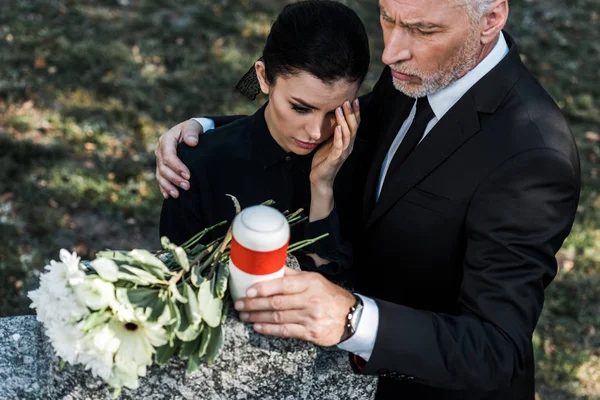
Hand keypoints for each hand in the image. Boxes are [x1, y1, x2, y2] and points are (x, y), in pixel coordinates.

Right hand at [155, 119, 202, 198]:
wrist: (190, 133)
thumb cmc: (193, 130)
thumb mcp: (194, 126)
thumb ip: (192, 132)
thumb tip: (192, 142)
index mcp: (166, 140)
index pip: (168, 155)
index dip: (177, 167)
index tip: (188, 175)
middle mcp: (160, 150)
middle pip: (163, 167)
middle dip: (174, 179)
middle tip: (187, 186)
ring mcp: (160, 159)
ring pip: (160, 175)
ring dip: (168, 186)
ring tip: (178, 195)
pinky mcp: (162, 167)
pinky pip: (160, 178)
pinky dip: (164, 188)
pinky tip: (169, 196)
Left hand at [234, 267, 355, 346]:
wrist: (351, 317)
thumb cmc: (329, 295)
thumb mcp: (314, 279)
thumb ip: (293, 275)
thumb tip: (271, 267)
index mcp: (309, 283)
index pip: (282, 284)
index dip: (263, 288)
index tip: (247, 291)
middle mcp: (310, 299)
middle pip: (276, 303)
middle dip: (254, 304)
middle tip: (239, 304)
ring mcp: (310, 317)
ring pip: (278, 317)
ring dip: (257, 317)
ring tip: (244, 315)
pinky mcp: (310, 333)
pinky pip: (285, 331)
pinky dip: (269, 329)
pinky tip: (258, 326)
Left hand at [310, 99, 359, 190]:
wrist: (320, 179)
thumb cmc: (324, 160)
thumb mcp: (329, 143)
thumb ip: (334, 132)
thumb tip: (333, 117)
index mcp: (348, 142)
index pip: (354, 125)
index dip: (355, 113)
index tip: (354, 99)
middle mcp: (348, 147)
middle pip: (353, 128)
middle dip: (351, 114)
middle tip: (347, 101)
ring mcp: (343, 153)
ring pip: (347, 135)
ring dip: (344, 122)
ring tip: (340, 110)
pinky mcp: (335, 159)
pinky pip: (339, 146)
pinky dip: (339, 136)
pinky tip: (337, 127)